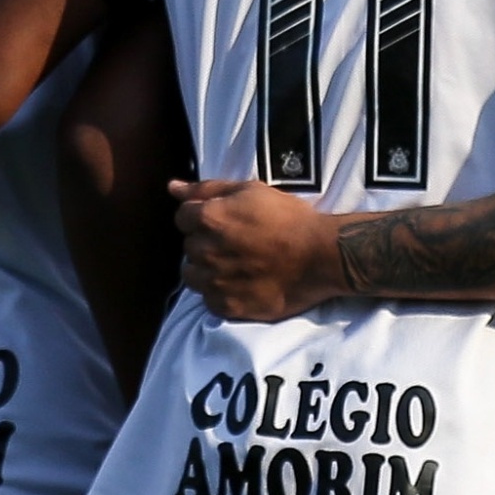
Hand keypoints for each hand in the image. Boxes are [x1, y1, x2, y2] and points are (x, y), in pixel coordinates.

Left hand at [174, 176, 346, 320]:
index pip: (183, 217)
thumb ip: (207, 189)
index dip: (203, 217)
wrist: (322, 256)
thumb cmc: (289, 218)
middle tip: (236, 244)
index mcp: (209, 219)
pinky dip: (221, 293)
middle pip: (189, 247)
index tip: (226, 222)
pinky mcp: (228, 306)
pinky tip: (242, 284)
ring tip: (235, 266)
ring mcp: (215, 282)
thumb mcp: (251, 191)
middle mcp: (206, 251)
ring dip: (207, 270)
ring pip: (193, 276)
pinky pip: (210, 300)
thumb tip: (172, 187)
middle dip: (206, 243)